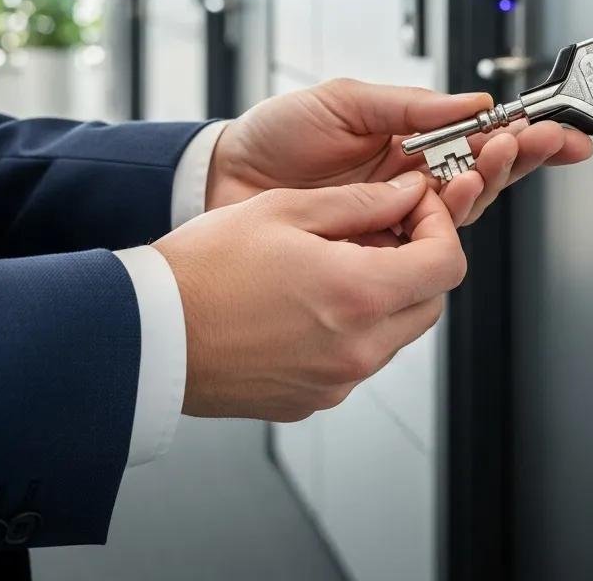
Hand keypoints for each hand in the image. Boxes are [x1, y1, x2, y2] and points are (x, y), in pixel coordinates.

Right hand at [154, 172, 465, 421]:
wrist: (145, 335)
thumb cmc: (205, 269)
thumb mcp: (287, 210)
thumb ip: (361, 202)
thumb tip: (408, 192)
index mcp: (359, 295)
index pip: (447, 264)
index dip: (440, 226)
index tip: (415, 207)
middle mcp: (358, 349)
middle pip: (431, 301)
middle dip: (419, 260)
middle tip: (382, 230)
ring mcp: (337, 381)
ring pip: (399, 331)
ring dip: (388, 294)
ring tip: (339, 262)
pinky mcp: (314, 400)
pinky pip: (361, 358)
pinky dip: (357, 326)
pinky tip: (314, 300)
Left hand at [206, 79, 592, 225]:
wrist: (223, 178)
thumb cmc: (278, 135)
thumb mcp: (345, 102)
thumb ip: (409, 106)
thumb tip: (472, 103)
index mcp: (410, 143)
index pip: (478, 139)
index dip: (521, 135)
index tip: (556, 127)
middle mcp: (412, 183)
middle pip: (484, 176)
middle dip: (519, 158)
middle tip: (542, 141)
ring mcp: (396, 217)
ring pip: (462, 208)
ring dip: (487, 181)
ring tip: (494, 158)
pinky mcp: (375, 248)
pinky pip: (423, 238)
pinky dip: (446, 217)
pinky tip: (456, 192)